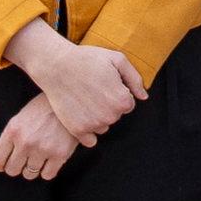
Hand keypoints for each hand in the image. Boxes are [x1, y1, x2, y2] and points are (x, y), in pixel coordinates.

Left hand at [0, 99, 80, 182]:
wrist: (70, 100)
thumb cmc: (44, 108)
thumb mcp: (21, 117)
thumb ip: (11, 138)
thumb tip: (2, 161)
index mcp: (13, 130)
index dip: (1, 165)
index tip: (6, 163)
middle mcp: (25, 142)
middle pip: (12, 170)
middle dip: (18, 166)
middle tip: (25, 160)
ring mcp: (42, 149)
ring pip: (29, 174)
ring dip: (33, 168)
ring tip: (39, 157)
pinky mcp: (60, 154)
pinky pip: (47, 175)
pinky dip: (48, 170)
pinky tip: (50, 160)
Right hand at [8, 26, 142, 141]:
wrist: (56, 65)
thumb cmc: (87, 59)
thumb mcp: (117, 59)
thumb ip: (134, 79)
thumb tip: (144, 96)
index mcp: (122, 101)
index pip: (128, 104)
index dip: (117, 92)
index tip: (104, 84)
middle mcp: (110, 116)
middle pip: (116, 115)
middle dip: (108, 104)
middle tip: (93, 89)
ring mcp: (93, 125)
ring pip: (103, 126)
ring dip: (97, 117)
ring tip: (84, 99)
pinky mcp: (77, 130)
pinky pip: (90, 140)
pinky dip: (87, 131)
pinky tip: (81, 116)